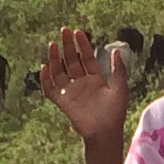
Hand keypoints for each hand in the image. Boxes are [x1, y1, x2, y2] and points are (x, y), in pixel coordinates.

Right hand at [38, 27, 135, 144]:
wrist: (105, 133)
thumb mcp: (119, 88)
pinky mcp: (63, 102)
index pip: (86, 58)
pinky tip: (44, 67)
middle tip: (63, 30)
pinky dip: (45, 79)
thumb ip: (118, 70)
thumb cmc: (115, 113)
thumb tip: (115, 50)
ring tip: (53, 44)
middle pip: (71, 61)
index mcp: (95, 80)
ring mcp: (71, 92)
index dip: (82, 45)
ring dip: (55, 58)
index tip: (78, 32)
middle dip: (67, 46)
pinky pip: (51, 89)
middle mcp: (81, 84)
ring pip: (59, 72)